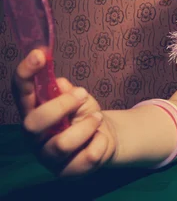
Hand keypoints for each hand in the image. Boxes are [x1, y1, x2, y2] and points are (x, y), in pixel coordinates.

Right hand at [13, 49, 116, 176]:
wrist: (104, 137)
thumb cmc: (84, 114)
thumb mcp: (78, 97)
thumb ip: (67, 90)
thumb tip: (60, 84)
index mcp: (33, 111)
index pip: (20, 91)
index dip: (25, 73)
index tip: (39, 54)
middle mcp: (34, 136)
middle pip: (32, 123)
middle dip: (60, 106)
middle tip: (82, 95)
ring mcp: (48, 156)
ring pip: (62, 144)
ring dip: (86, 126)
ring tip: (97, 118)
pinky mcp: (67, 172)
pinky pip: (87, 156)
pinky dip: (100, 142)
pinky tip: (100, 138)